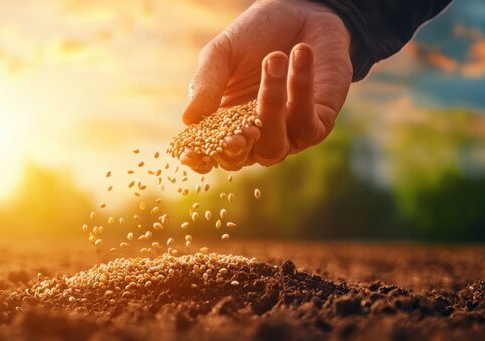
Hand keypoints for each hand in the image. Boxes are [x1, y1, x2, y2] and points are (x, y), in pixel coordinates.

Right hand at [180, 0, 351, 172]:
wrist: (301, 15)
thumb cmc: (253, 37)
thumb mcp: (221, 55)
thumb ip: (205, 84)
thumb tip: (188, 119)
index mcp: (224, 124)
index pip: (208, 153)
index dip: (198, 159)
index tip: (190, 152)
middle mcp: (254, 137)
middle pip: (239, 161)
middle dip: (235, 149)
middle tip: (239, 129)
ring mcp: (286, 134)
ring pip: (274, 147)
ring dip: (271, 104)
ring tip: (273, 58)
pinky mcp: (318, 124)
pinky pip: (306, 122)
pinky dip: (301, 87)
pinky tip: (299, 52)